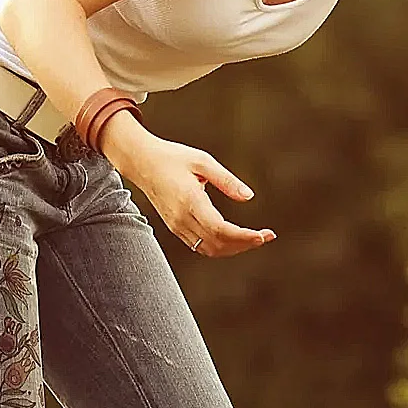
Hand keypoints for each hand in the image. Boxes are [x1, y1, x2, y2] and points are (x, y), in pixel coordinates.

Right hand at [110, 127, 275, 257]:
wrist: (141, 162)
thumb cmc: (172, 158)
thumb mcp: (203, 161)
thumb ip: (227, 180)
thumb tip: (249, 196)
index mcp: (189, 201)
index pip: (220, 230)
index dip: (244, 237)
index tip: (264, 236)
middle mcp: (181, 218)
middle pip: (217, 244)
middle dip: (245, 244)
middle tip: (267, 236)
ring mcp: (176, 225)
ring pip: (208, 249)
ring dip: (234, 248)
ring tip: (255, 238)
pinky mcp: (175, 227)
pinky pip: (200, 246)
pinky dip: (220, 247)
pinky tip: (236, 238)